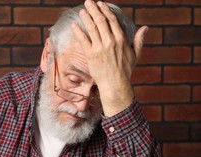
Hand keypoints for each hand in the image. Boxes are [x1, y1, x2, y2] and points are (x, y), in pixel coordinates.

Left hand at [72, 0, 147, 116]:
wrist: (115, 84)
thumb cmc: (125, 71)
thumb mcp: (135, 54)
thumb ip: (139, 40)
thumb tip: (145, 28)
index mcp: (121, 39)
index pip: (112, 20)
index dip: (105, 10)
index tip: (100, 4)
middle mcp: (110, 41)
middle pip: (101, 21)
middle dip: (94, 10)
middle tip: (88, 2)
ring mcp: (100, 48)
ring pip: (92, 28)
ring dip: (86, 17)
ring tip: (81, 10)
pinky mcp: (91, 55)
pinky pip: (83, 40)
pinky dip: (78, 32)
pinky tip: (74, 25)